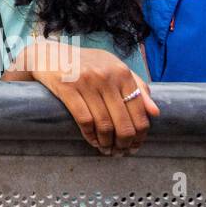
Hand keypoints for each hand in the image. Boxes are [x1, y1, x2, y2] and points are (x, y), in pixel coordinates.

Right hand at [12, 40, 158, 154]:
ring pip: (104, 124)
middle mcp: (106, 76)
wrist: (49, 55)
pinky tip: (92, 141)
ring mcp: (86, 82)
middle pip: (124, 122)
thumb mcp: (113, 67)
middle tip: (122, 152)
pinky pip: (84, 120)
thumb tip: (155, 112)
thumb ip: (136, 86)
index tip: (136, 144)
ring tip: (107, 149)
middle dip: (125, 143)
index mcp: (121, 72)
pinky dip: (90, 136)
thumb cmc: (85, 63)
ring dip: (107, 143)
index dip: (140, 133)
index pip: (139, 110)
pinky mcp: (67, 89)